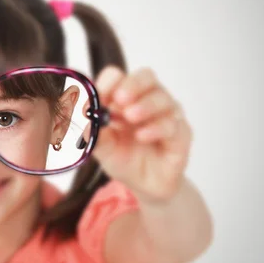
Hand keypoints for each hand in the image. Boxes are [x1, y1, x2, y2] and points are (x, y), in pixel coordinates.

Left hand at [91, 66, 191, 203]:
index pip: (118, 77)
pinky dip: (156, 128)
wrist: (144, 185)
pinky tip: (143, 136)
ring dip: (145, 105)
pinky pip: (173, 124)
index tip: (99, 95)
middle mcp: (148, 100)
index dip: (108, 82)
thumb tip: (82, 116)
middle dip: (133, 85)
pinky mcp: (181, 133)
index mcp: (124, 99)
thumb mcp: (102, 147)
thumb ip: (93, 132)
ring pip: (162, 98)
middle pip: (146, 77)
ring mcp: (167, 114)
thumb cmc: (123, 158)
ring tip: (130, 117)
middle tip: (120, 98)